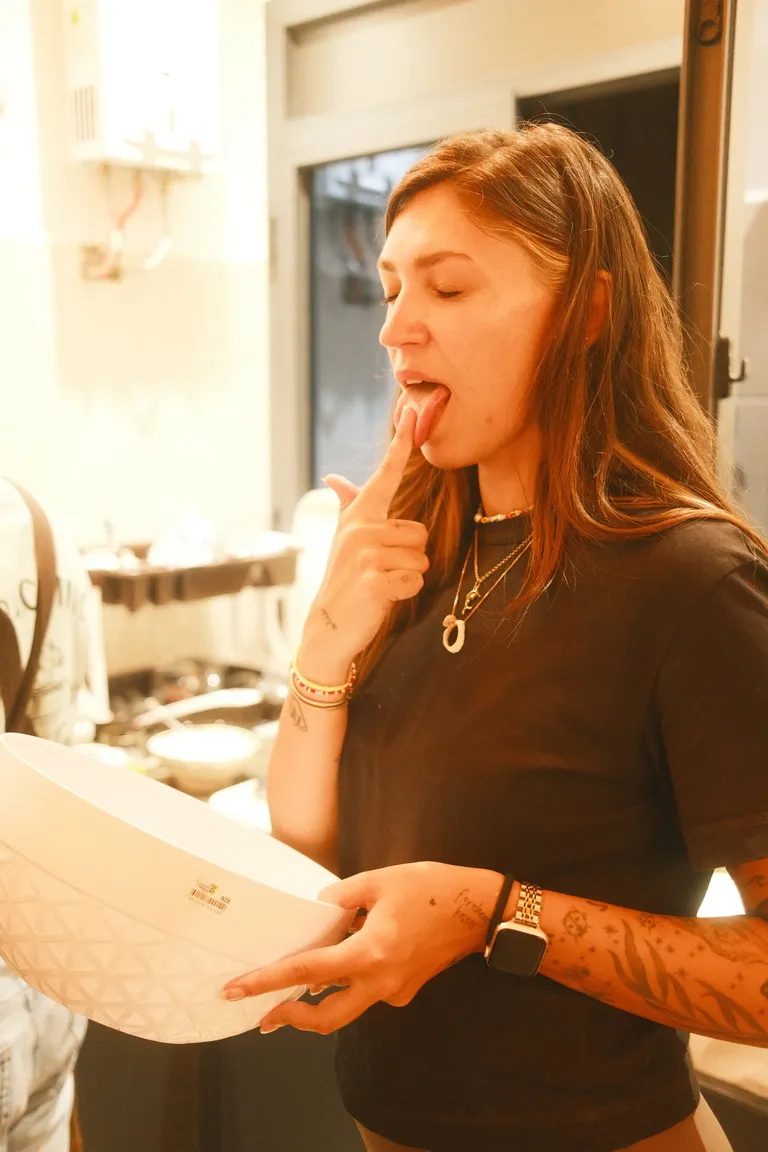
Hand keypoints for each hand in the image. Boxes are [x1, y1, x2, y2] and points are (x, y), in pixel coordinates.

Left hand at [222, 862, 501, 1034]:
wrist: (480, 909)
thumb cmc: (433, 889)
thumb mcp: (380, 880)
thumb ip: (342, 896)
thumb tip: (319, 908)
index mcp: (370, 952)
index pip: (307, 972)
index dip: (267, 981)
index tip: (237, 990)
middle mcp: (381, 982)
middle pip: (325, 1018)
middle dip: (289, 1019)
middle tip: (261, 1015)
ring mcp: (395, 991)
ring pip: (346, 1010)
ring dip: (316, 1005)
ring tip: (290, 993)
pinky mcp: (405, 990)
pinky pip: (367, 993)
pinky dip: (346, 985)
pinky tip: (339, 964)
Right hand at [298, 406, 427, 678]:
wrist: (329, 625)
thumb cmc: (344, 580)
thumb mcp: (343, 539)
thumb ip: (347, 506)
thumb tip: (334, 478)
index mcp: (359, 516)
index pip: (384, 475)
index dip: (399, 445)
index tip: (411, 414)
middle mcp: (361, 529)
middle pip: (419, 532)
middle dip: (411, 557)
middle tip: (382, 571)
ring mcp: (366, 554)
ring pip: (421, 558)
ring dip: (409, 576)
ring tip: (382, 584)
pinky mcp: (374, 581)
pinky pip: (415, 581)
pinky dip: (406, 594)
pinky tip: (383, 598)